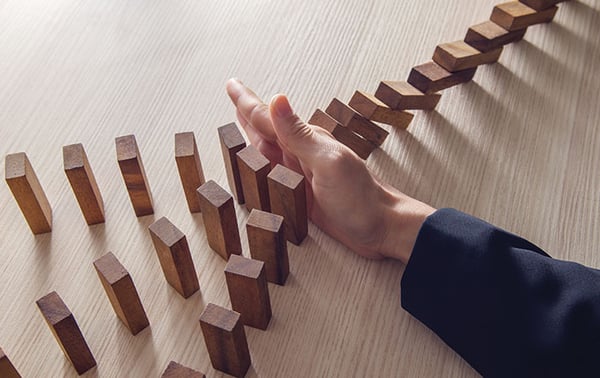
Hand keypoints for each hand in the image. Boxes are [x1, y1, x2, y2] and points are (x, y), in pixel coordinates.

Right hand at [225, 79, 434, 262]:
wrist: (380, 228)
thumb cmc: (360, 199)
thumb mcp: (328, 164)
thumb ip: (300, 135)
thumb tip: (278, 100)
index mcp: (306, 142)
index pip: (268, 117)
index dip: (247, 102)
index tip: (232, 84)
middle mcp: (300, 155)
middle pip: (264, 130)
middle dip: (245, 113)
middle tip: (231, 94)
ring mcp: (300, 174)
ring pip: (266, 151)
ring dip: (249, 136)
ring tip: (236, 122)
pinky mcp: (301, 194)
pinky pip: (272, 174)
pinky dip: (259, 166)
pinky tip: (257, 165)